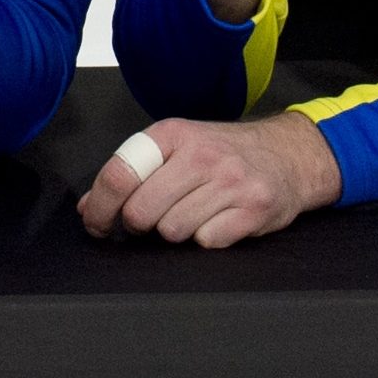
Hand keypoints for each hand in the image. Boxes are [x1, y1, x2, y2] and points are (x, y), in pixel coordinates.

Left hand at [77, 113, 342, 247]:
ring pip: (172, 231)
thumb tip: (88, 208)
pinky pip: (207, 242)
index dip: (100, 207)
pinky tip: (217, 221)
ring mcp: (231, 182)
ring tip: (191, 214)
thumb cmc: (223, 154)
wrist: (289, 155)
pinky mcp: (255, 209)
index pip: (120, 174)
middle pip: (142, 212)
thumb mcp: (175, 150)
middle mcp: (202, 155)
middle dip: (139, 225)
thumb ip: (132, 175)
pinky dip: (206, 239)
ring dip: (174, 232)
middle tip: (151, 220)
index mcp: (173, 134)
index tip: (96, 224)